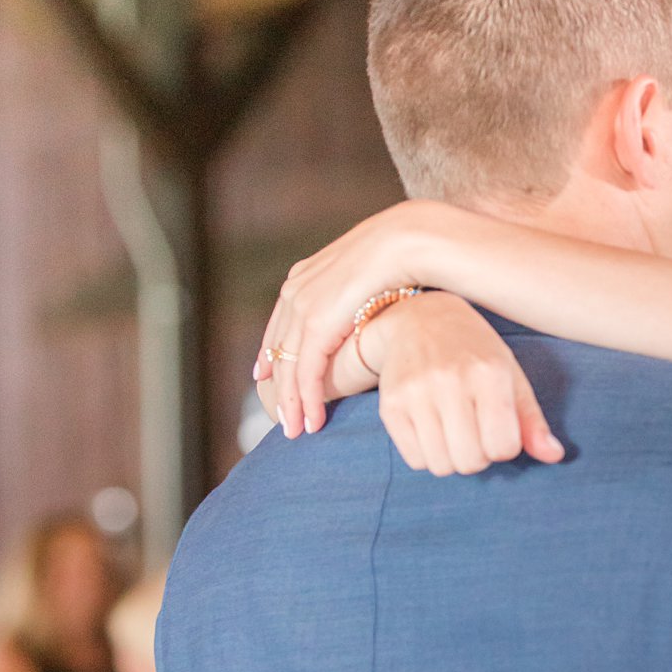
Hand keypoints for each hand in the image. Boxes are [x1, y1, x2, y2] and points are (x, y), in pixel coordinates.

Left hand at [256, 202, 458, 436]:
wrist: (407, 241)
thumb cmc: (402, 256)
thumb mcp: (366, 274)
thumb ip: (353, 292)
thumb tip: (365, 304)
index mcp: (303, 276)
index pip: (279, 324)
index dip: (271, 354)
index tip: (265, 377)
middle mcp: (295, 291)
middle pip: (277, 350)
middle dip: (277, 387)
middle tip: (281, 416)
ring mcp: (302, 308)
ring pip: (288, 369)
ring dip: (291, 404)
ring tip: (296, 430)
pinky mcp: (316, 325)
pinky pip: (306, 373)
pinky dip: (306, 401)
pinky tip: (312, 421)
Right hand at [371, 294, 563, 475]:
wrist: (420, 319)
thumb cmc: (475, 351)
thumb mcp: (511, 376)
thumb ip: (533, 420)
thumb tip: (554, 456)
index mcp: (489, 373)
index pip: (503, 447)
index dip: (504, 446)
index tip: (498, 427)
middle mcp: (450, 381)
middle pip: (470, 462)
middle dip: (478, 456)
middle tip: (474, 431)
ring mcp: (415, 393)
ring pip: (441, 466)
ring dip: (452, 457)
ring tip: (453, 429)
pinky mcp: (389, 405)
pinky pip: (415, 460)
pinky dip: (427, 454)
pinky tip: (431, 428)